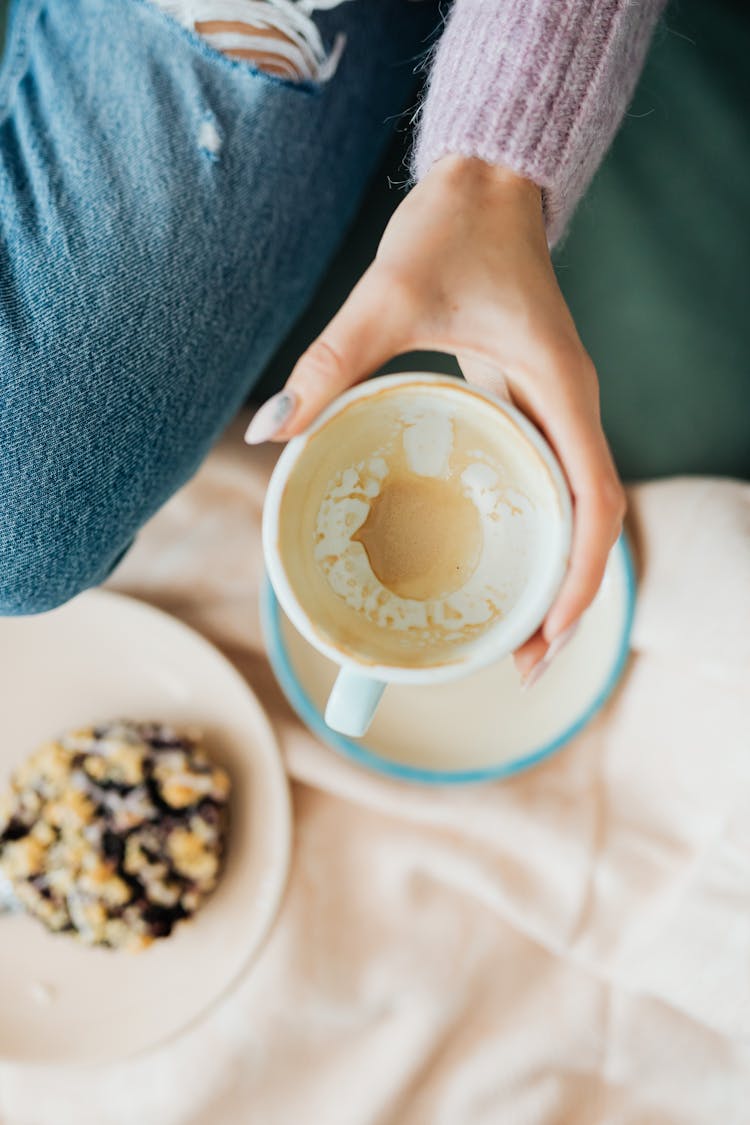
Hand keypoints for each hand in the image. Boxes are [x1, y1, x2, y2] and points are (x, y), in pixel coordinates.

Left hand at [246, 156, 625, 678]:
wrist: (488, 182)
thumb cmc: (456, 228)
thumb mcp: (388, 295)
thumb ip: (330, 361)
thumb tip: (270, 431)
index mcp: (561, 389)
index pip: (595, 501)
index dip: (580, 578)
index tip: (547, 638)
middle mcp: (571, 408)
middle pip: (589, 525)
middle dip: (565, 601)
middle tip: (521, 665)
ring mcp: (555, 409)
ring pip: (573, 511)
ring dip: (552, 576)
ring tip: (511, 636)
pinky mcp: (532, 404)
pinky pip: (544, 483)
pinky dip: (530, 535)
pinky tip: (491, 563)